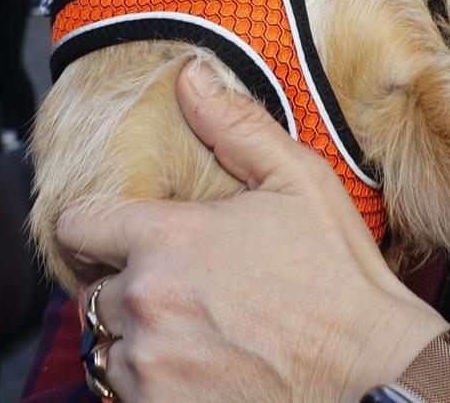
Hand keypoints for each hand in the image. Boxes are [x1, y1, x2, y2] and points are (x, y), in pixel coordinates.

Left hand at [58, 58, 449, 401]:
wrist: (371, 372)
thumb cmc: (339, 279)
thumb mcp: (299, 182)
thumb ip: (236, 126)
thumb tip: (191, 77)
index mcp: (168, 238)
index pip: (78, 225)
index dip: (93, 228)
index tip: (112, 237)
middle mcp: (146, 301)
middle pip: (94, 292)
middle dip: (129, 287)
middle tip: (181, 291)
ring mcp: (149, 365)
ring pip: (106, 346)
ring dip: (136, 338)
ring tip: (192, 333)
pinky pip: (124, 394)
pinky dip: (151, 383)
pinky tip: (198, 368)